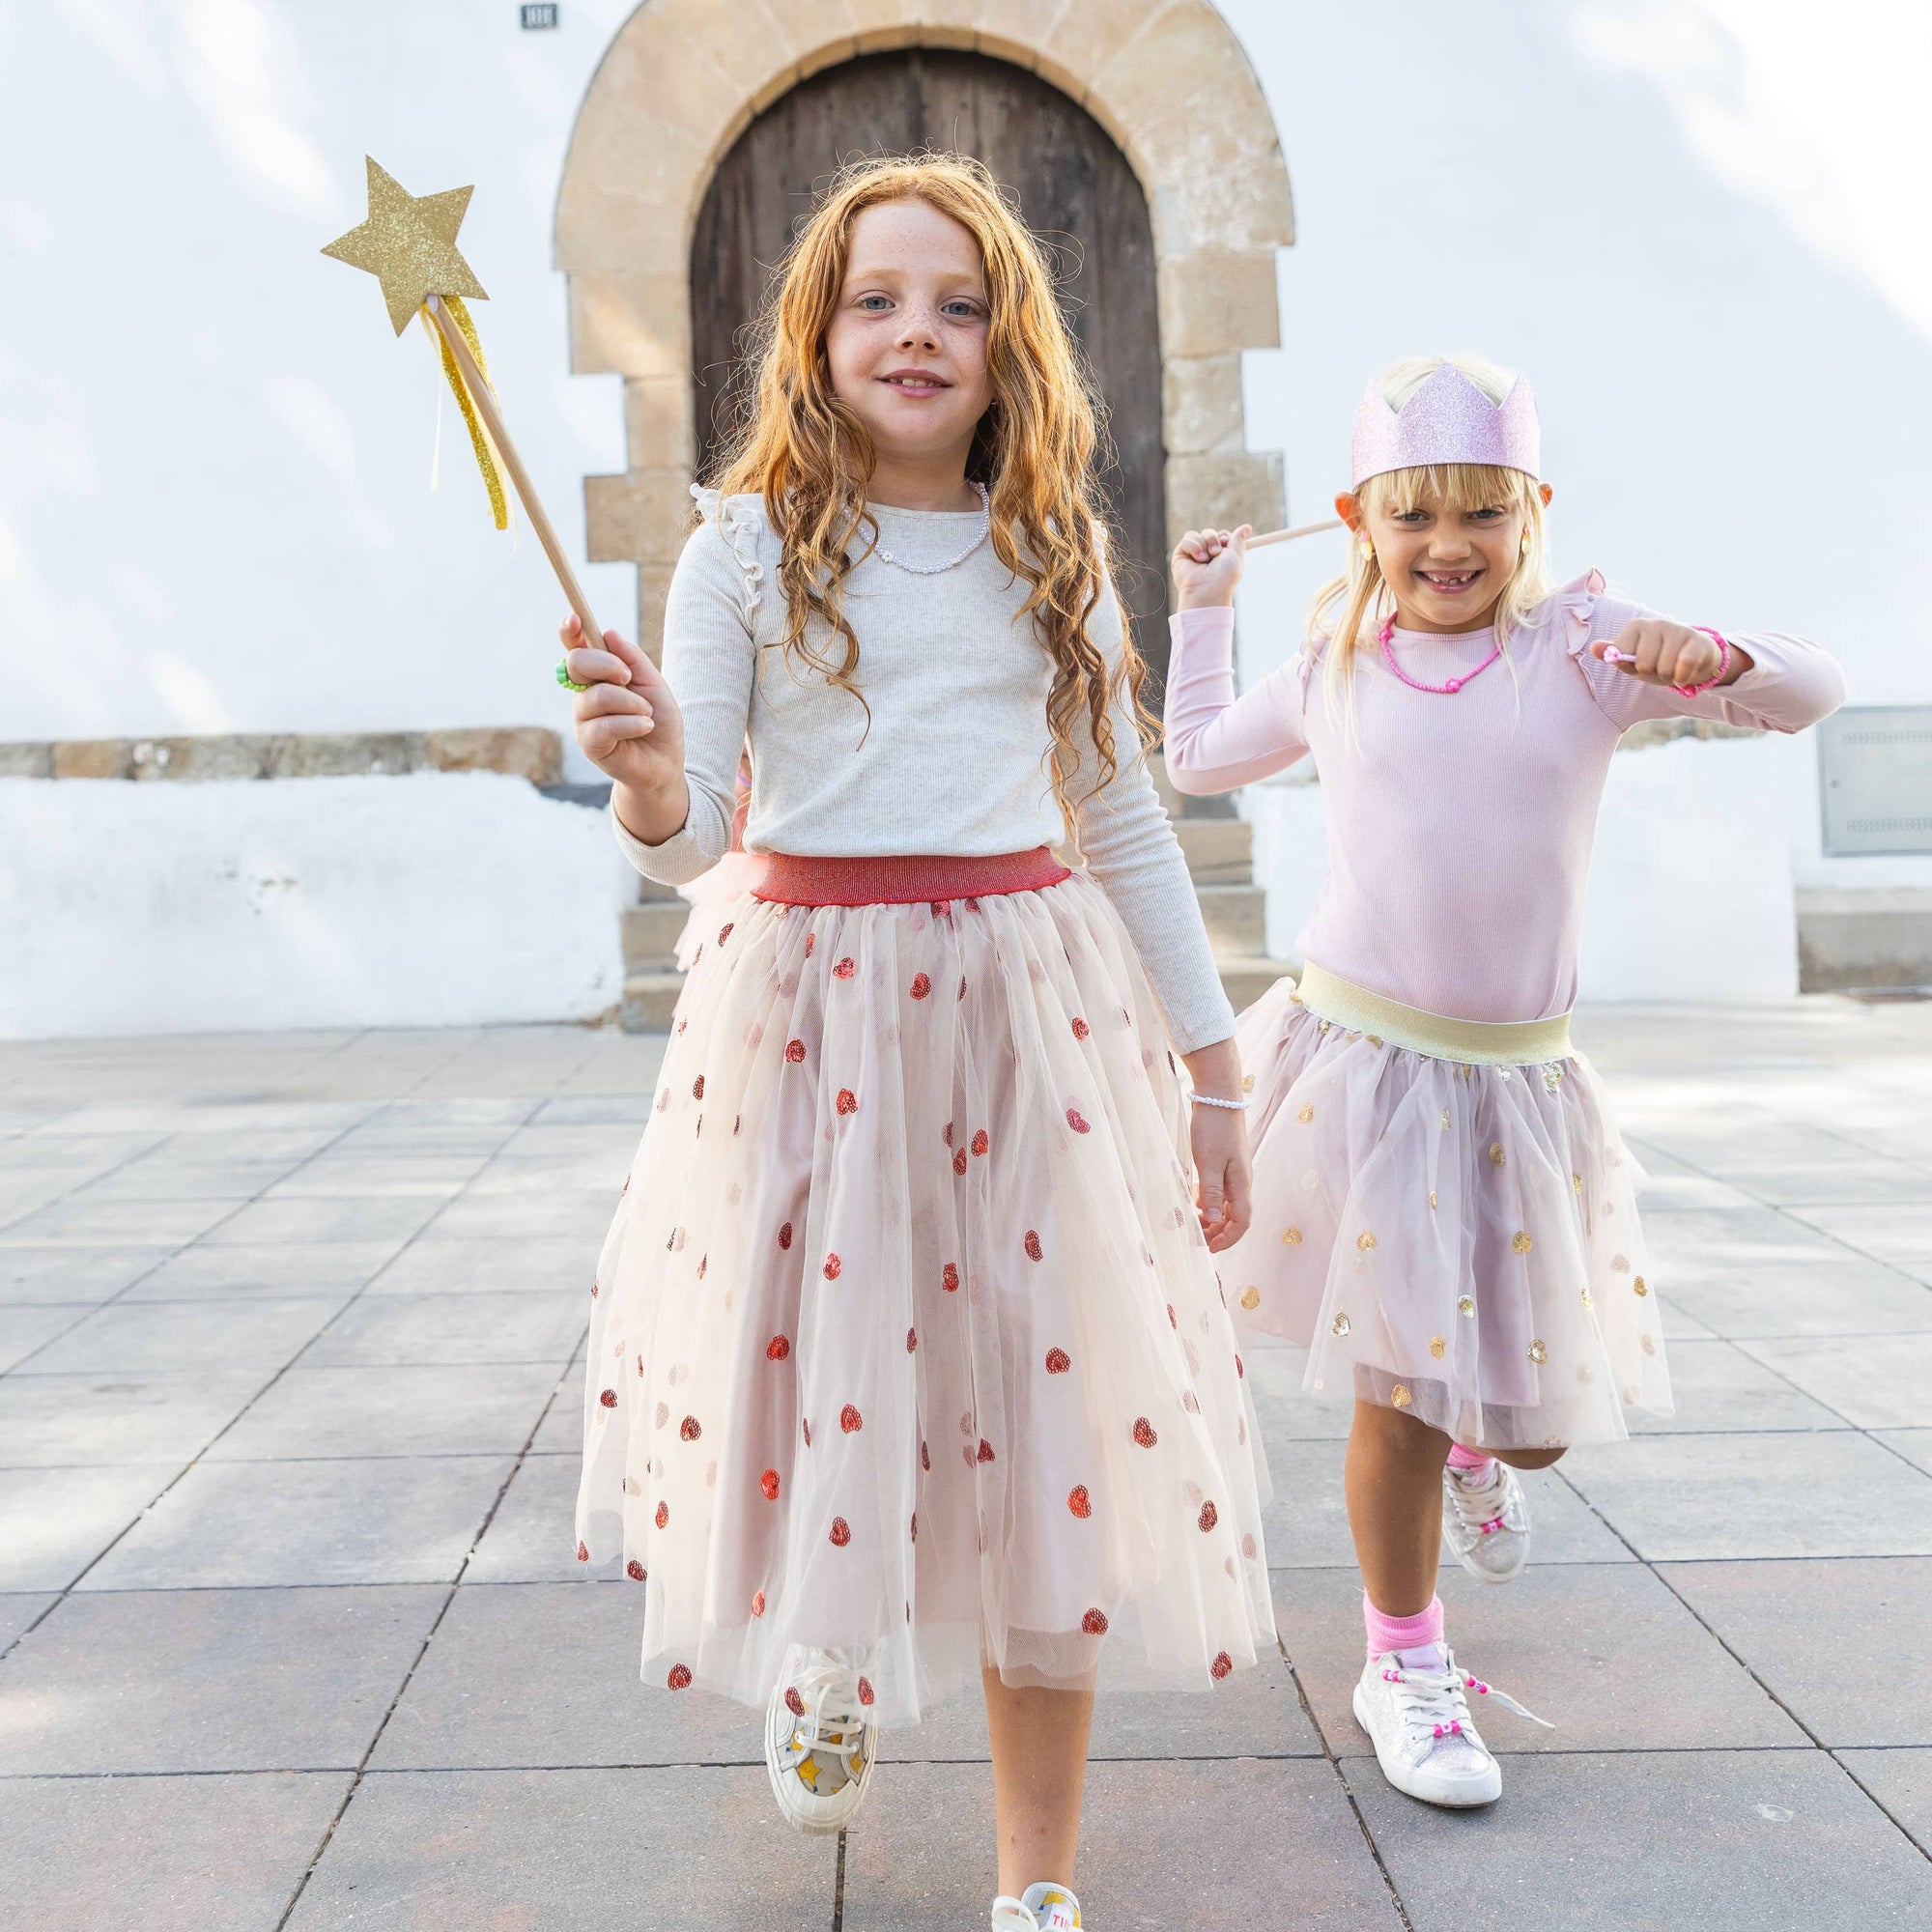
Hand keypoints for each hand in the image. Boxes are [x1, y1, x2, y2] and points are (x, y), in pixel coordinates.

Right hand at [560, 614, 685, 795]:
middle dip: (606, 664)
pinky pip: (606, 725)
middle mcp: (584, 694)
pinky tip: (644, 728)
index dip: (571, 631)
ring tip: (646, 715)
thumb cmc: (658, 720)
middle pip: (577, 663)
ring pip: (598, 695)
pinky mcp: (589, 743)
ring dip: (631, 703)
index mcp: (598, 676)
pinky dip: (633, 723)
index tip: (574, 618)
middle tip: (628, 677)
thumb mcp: (652, 683)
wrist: (666, 761)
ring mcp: (583, 719)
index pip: (577, 648)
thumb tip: (608, 633)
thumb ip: (632, 659)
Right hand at [1171, 526, 1249, 610]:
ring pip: (1198, 534)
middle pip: (1210, 533)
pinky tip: (1197, 559)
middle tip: (1216, 553)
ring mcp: (1193, 555)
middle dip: (1214, 539)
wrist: (1206, 590)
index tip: (1226, 543)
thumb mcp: (1235, 556)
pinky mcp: (1181, 555)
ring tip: (1204, 559)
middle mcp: (1206, 555)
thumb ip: (1238, 540)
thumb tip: (1247, 527)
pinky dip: (1193, 546)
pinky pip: (1187, 538)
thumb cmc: (1223, 577)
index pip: (1222, 535)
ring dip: (1204, 543)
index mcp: (1220, 556)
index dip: (1224, 537)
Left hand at [1180, 1037, 1252, 1251]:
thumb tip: (1211, 1220)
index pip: (1242, 1222)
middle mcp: (1241, 1181)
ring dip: (1211, 1217)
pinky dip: (1207, 1201)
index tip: (1208, 1248)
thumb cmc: (1213, 1127)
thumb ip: (1209, 1192)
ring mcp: (1233, 1171)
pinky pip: (1219, 1191)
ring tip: (1192, 1223)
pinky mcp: (1224, 1162)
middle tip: (1195, 1238)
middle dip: (1218, 1232)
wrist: (1219, 1094)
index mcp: (1241, 1184)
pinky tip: (1192, 1201)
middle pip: (1234, 1216)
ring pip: (1226, 1204)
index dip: (1227, 1239)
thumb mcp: (1208, 1161)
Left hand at [1591, 620, 1741, 689]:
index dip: (1631, 667)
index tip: (1640, 662)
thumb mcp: (1632, 662)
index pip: (1621, 656)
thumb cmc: (1658, 660)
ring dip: (1669, 676)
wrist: (1695, 659)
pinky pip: (1684, 665)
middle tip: (1659, 666)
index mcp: (1635, 626)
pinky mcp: (1696, 639)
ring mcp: (1677, 629)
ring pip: (1664, 667)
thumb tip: (1594, 647)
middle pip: (1643, 664)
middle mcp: (1656, 623)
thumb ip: (1613, 656)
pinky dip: (1683, 677)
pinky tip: (1684, 673)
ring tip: (1672, 668)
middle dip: (1652, 673)